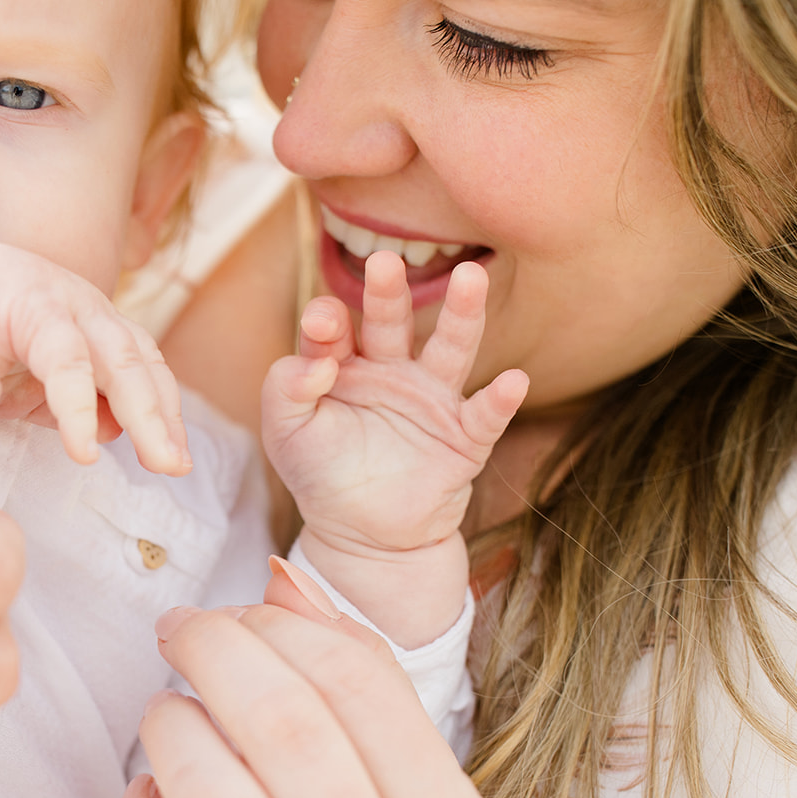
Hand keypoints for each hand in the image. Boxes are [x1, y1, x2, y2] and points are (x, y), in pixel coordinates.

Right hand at [0, 237, 189, 474]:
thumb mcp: (13, 389)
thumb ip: (57, 406)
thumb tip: (112, 431)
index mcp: (81, 327)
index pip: (139, 370)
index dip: (161, 413)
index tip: (172, 464)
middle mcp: (78, 307)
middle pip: (140, 362)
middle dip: (164, 416)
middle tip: (176, 469)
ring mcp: (56, 296)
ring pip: (119, 355)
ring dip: (145, 410)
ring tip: (157, 461)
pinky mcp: (25, 296)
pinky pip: (64, 355)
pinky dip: (79, 402)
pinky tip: (86, 448)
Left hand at [262, 256, 526, 641]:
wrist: (362, 536)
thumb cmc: (320, 474)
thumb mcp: (285, 433)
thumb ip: (284, 389)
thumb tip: (316, 359)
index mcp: (344, 364)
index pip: (334, 329)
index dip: (326, 323)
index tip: (321, 325)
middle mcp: (391, 370)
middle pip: (392, 322)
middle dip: (388, 294)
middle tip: (385, 261)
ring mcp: (431, 400)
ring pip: (450, 349)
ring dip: (462, 315)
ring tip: (472, 277)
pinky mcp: (463, 438)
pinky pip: (485, 415)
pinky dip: (500, 400)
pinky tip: (513, 380)